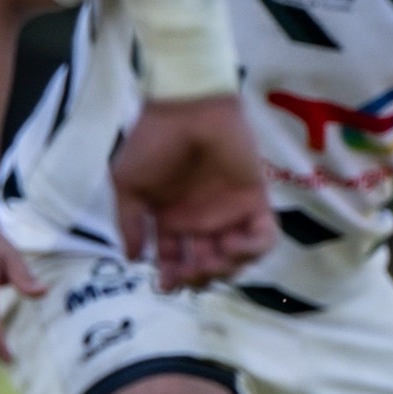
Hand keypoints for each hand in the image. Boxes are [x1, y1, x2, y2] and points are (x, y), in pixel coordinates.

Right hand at [111, 95, 277, 289]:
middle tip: (187, 272)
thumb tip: (131, 258)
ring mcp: (229, 212)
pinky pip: (264, 238)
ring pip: (237, 259)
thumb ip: (129, 222)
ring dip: (224, 269)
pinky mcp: (254, 201)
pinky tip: (231, 244)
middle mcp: (201, 220)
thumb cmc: (153, 142)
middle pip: (207, 266)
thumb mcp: (128, 184)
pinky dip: (252, 250)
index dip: (171, 277)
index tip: (164, 284)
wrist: (186, 109)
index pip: (175, 259)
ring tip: (209, 258)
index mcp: (171, 218)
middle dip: (197, 278)